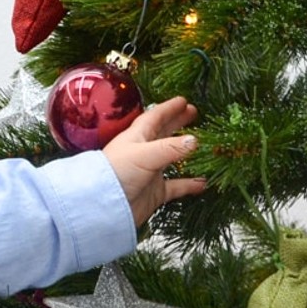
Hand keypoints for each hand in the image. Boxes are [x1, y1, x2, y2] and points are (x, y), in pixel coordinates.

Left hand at [102, 95, 204, 227]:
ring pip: (171, 158)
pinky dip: (190, 184)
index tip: (184, 100)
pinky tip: (203, 183)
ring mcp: (150, 172)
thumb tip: (195, 140)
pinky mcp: (154, 192)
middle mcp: (144, 152)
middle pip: (164, 133)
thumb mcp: (144, 154)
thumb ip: (170, 148)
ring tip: (200, 143)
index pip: (155, 117)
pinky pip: (177, 186)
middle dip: (177, 122)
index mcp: (137, 137)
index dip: (169, 108)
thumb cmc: (117, 173)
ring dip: (185, 150)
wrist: (103, 206)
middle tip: (194, 113)